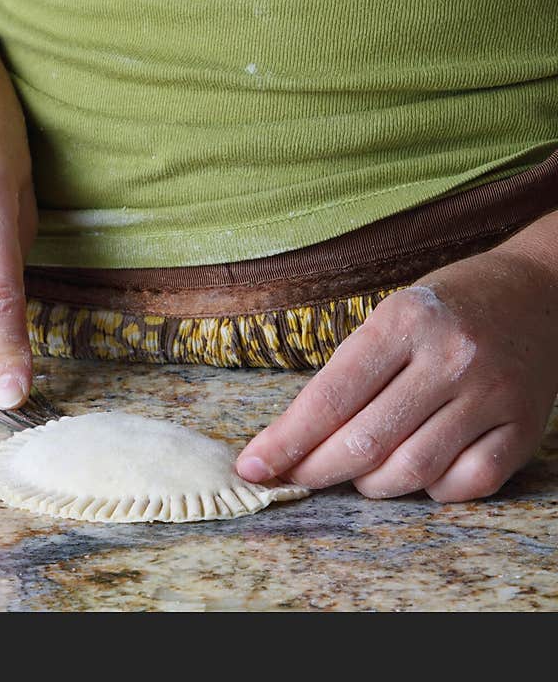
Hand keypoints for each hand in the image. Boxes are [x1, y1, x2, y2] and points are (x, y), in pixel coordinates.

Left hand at [236, 238, 557, 501]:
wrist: (535, 291)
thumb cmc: (441, 309)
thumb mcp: (387, 319)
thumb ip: (347, 377)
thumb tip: (292, 442)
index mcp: (402, 323)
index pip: (329, 399)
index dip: (285, 442)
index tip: (253, 467)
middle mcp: (450, 358)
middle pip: (365, 442)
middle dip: (317, 472)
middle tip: (297, 479)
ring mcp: (492, 394)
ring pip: (412, 471)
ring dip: (371, 485)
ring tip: (359, 473)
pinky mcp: (525, 425)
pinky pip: (467, 483)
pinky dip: (431, 490)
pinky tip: (419, 473)